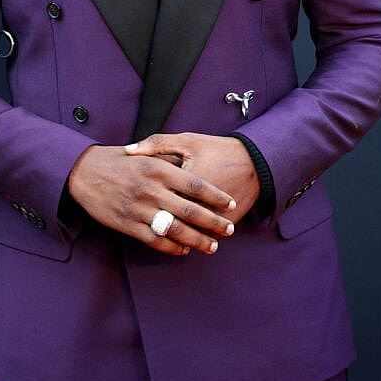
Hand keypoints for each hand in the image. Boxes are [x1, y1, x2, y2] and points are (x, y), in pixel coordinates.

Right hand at [67, 143, 236, 255]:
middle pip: (191, 211)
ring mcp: (139, 209)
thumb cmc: (116, 161)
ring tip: (212, 246)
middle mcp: (151, 189)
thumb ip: (167, 160)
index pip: (196, 185)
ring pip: (176, 230)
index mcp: (158, 169)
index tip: (231, 204)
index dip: (216, 196)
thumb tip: (192, 168)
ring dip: (198, 240)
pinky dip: (172, 247)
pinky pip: (155, 240)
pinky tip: (184, 249)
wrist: (83, 172)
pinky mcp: (128, 224)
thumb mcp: (144, 154)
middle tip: (229, 229)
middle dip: (214, 223)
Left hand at [126, 133, 259, 224]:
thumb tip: (128, 151)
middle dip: (154, 224)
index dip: (143, 203)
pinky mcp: (225, 223)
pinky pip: (206, 235)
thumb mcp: (186, 141)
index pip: (156, 197)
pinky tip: (187, 240)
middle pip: (170, 220)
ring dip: (176, 237)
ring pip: (189, 232)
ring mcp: (214, 215)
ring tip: (165, 236)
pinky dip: (196, 237)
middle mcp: (199, 201)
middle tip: (142, 223)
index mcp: (183, 180)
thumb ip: (156, 144)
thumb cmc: (215, 149)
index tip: (132, 204)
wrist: (253, 162)